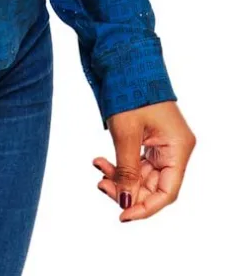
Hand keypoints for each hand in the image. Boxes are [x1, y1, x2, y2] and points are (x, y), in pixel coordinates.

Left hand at [93, 99, 195, 221]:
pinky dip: (120, 164)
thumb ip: (127, 171)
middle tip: (101, 185)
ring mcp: (163, 143)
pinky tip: (101, 161)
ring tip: (98, 169)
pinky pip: (137, 161)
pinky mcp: (150, 138)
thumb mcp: (126, 134)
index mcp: (178, 148)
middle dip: (127, 190)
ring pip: (143, 175)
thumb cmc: (130, 91)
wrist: (124, 60)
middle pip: (154, 186)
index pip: (167, 192)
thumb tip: (126, 203)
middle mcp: (175, 148)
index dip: (145, 208)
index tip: (122, 215)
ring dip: (120, 177)